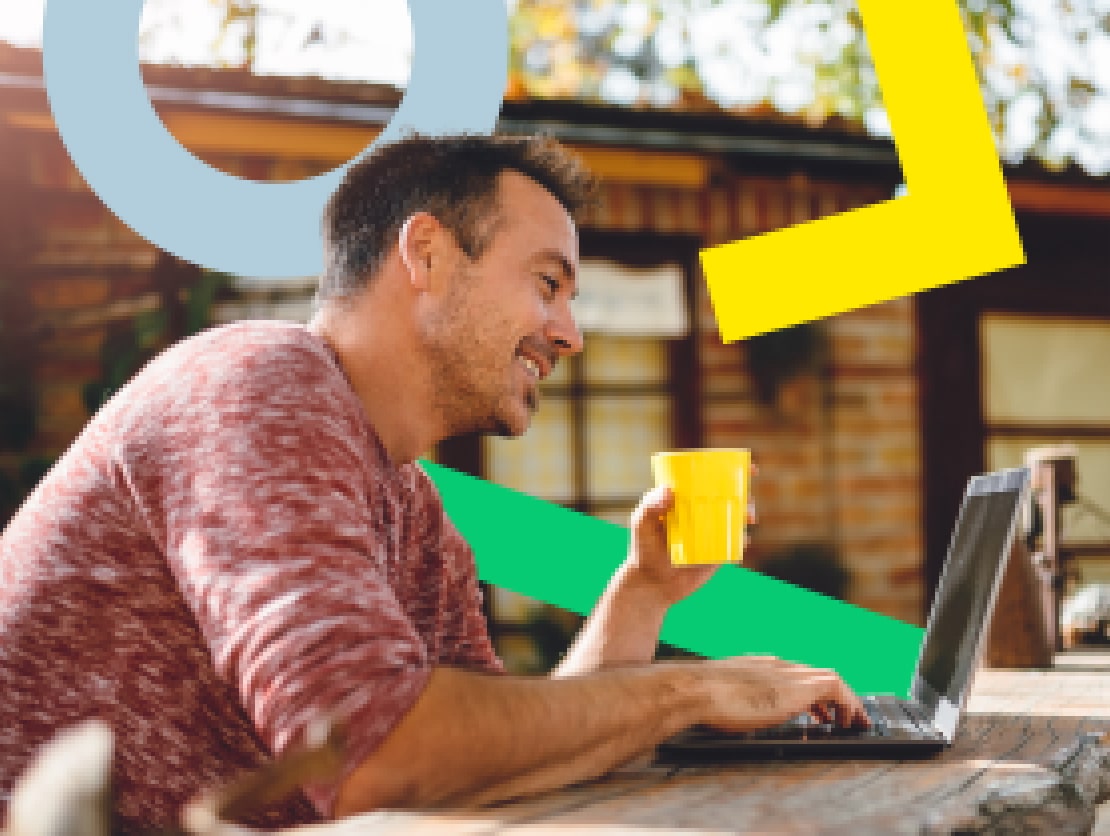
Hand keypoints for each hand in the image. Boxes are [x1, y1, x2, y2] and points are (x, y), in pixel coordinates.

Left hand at [623, 474, 755, 607]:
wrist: (651, 584)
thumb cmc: (643, 549)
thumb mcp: (641, 524)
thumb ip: (650, 506)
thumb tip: (669, 489)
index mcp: (686, 500)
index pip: (709, 480)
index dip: (729, 469)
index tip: (745, 466)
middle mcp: (701, 513)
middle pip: (729, 496)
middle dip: (745, 491)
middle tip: (747, 495)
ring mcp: (711, 533)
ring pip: (736, 518)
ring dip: (748, 513)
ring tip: (747, 516)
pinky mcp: (717, 553)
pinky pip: (735, 544)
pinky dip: (742, 540)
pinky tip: (742, 539)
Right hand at [684, 656, 868, 731]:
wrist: (697, 690)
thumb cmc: (701, 700)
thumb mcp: (719, 697)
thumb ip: (732, 699)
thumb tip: (726, 713)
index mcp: (756, 666)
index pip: (792, 676)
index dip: (807, 695)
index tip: (816, 711)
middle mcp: (774, 664)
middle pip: (812, 675)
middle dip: (831, 698)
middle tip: (841, 717)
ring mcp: (786, 672)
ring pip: (827, 678)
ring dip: (844, 700)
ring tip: (852, 721)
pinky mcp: (799, 685)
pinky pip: (835, 688)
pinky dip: (847, 703)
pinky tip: (849, 720)